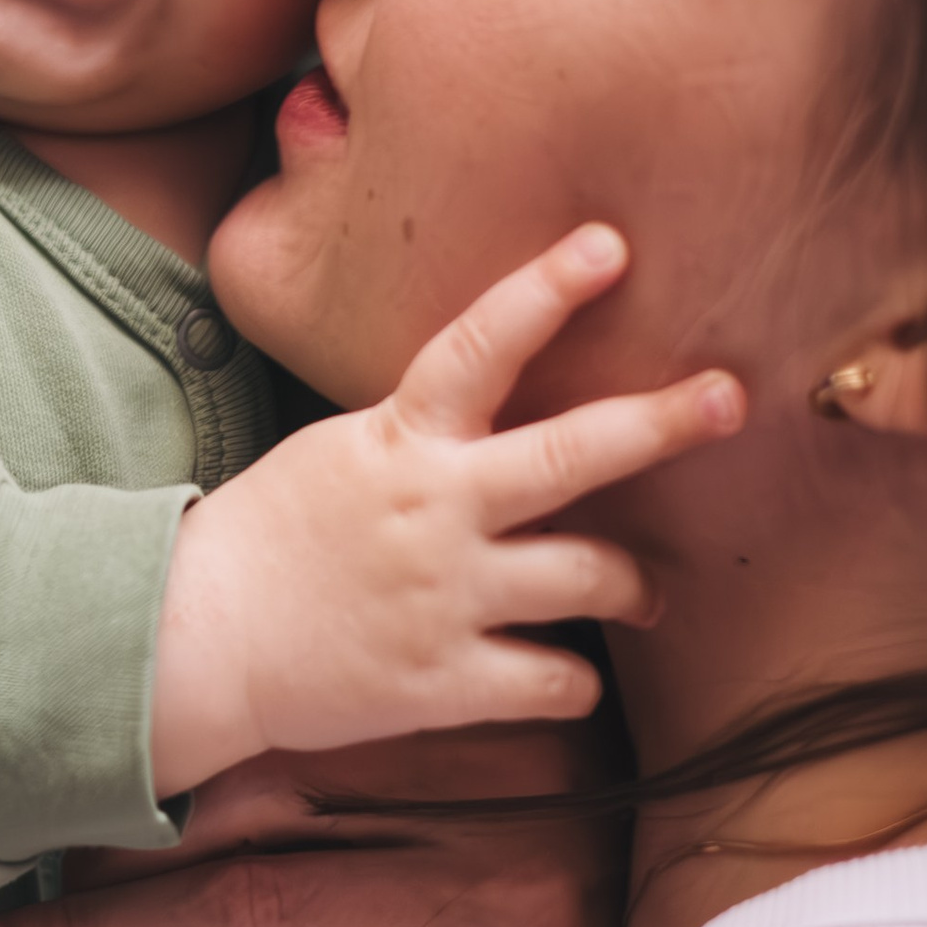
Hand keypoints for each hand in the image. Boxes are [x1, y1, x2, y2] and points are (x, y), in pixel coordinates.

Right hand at [0, 723, 625, 926]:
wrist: (726, 897)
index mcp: (481, 917)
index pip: (247, 918)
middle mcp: (484, 802)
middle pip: (234, 806)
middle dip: (92, 856)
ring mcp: (484, 716)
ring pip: (262, 730)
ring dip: (145, 781)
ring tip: (46, 837)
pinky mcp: (479, 668)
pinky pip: (316, 677)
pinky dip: (220, 719)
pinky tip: (145, 751)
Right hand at [148, 223, 741, 794]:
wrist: (196, 639)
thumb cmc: (273, 537)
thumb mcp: (341, 452)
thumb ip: (426, 431)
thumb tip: (511, 401)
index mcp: (399, 442)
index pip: (479, 347)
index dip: (546, 290)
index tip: (610, 244)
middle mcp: (434, 511)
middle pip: (573, 454)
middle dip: (662, 422)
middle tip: (730, 396)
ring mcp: (445, 597)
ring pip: (591, 578)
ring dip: (634, 588)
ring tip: (646, 595)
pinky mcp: (444, 682)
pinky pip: (556, 682)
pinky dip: (572, 680)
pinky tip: (564, 674)